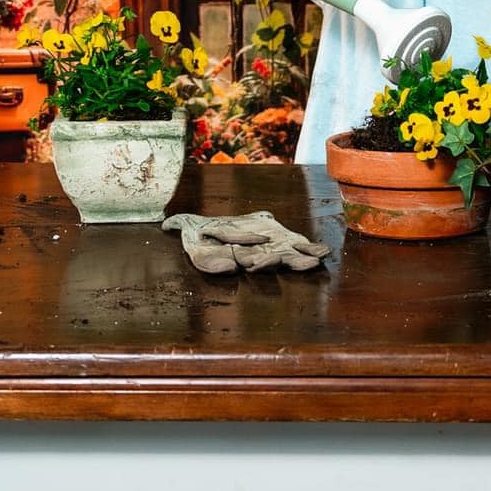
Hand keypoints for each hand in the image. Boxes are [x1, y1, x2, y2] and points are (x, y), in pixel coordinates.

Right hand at [162, 210, 327, 274]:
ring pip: (283, 260)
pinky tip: (324, 251)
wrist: (216, 230)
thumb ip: (181, 226)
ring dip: (297, 262)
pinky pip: (298, 248)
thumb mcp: (189, 227)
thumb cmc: (201, 232)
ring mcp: (268, 252)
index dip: (236, 263)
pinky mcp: (282, 242)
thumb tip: (166, 224)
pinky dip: (310, 250)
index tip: (235, 264)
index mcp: (229, 257)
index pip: (233, 261)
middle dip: (269, 265)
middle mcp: (250, 258)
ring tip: (313, 262)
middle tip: (283, 265)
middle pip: (261, 264)